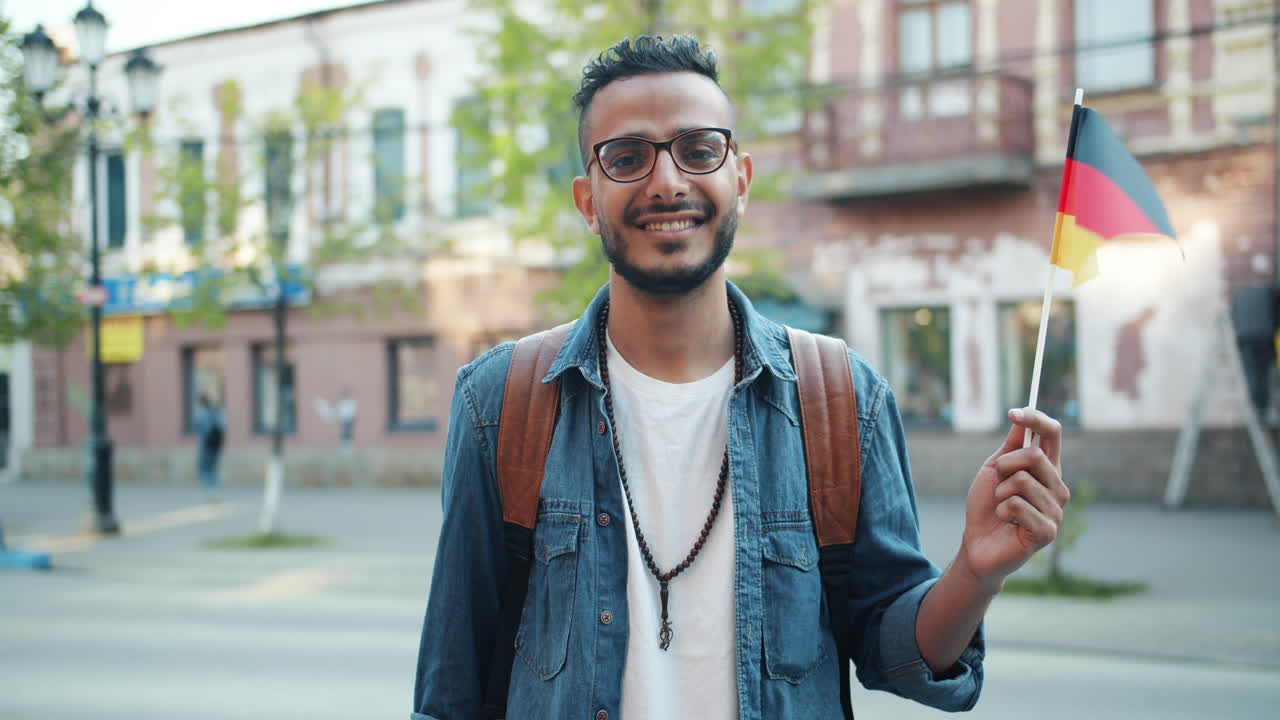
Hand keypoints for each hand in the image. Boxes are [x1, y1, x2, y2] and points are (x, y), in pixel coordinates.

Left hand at [958, 408, 1068, 591]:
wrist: (977, 543)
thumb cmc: (987, 506)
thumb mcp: (995, 470)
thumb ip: (1011, 447)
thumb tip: (1022, 419)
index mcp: (1048, 470)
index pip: (1053, 435)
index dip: (1036, 419)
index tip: (1013, 413)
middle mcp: (1058, 487)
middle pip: (1034, 455)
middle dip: (1004, 466)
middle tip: (997, 482)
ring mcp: (1056, 510)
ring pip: (1022, 481)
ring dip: (1000, 493)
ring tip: (1003, 508)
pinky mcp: (1048, 530)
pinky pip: (1017, 504)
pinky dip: (1002, 510)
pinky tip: (1007, 522)